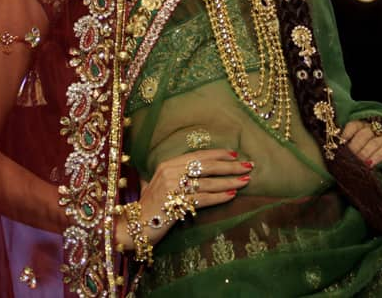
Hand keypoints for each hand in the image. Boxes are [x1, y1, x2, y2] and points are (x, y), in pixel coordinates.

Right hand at [117, 149, 251, 249]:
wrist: (133, 226)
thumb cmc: (149, 207)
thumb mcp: (158, 184)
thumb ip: (172, 175)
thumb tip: (193, 170)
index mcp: (166, 164)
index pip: (197, 155)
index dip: (217, 154)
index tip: (235, 154)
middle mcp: (169, 172)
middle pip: (205, 166)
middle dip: (230, 166)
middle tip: (248, 165)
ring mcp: (171, 188)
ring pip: (207, 182)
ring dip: (229, 181)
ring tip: (245, 181)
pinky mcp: (174, 204)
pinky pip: (202, 199)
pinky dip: (219, 197)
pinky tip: (232, 195)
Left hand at [340, 119, 381, 168]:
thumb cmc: (370, 159)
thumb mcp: (360, 152)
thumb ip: (350, 150)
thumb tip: (338, 153)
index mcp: (364, 128)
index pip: (354, 125)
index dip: (346, 133)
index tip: (341, 143)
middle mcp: (377, 130)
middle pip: (363, 134)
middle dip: (355, 147)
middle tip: (348, 159)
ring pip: (374, 142)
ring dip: (364, 154)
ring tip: (358, 164)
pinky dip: (376, 158)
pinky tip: (369, 165)